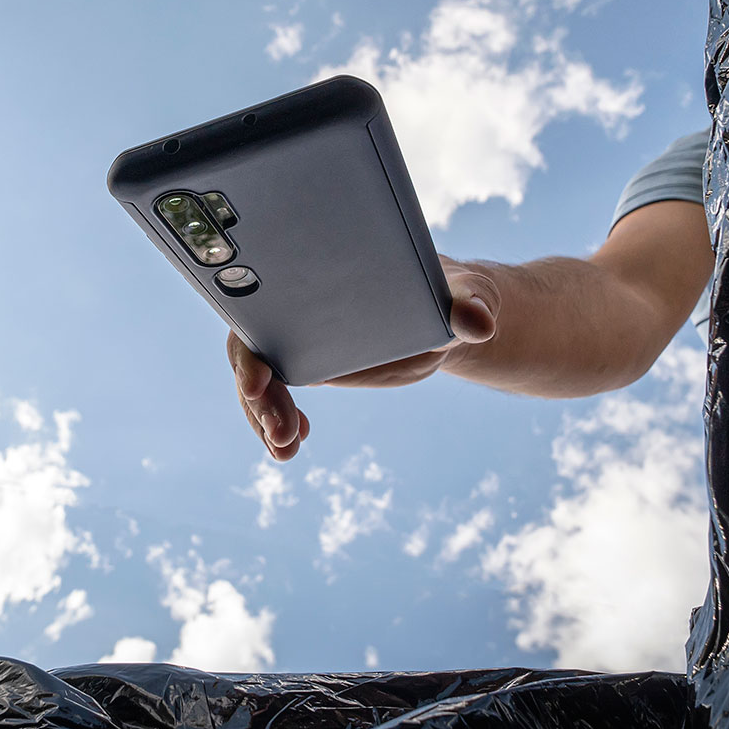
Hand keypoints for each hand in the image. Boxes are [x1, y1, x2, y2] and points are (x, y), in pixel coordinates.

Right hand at [228, 256, 499, 460]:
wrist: (453, 314)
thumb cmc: (456, 292)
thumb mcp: (468, 294)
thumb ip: (471, 305)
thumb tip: (477, 322)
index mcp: (325, 277)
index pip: (264, 305)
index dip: (251, 345)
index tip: (258, 382)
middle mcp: (303, 305)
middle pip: (253, 349)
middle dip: (257, 397)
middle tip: (282, 434)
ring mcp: (301, 337)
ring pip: (258, 378)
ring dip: (262, 417)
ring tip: (285, 451)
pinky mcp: (310, 363)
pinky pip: (277, 395)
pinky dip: (276, 422)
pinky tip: (295, 443)